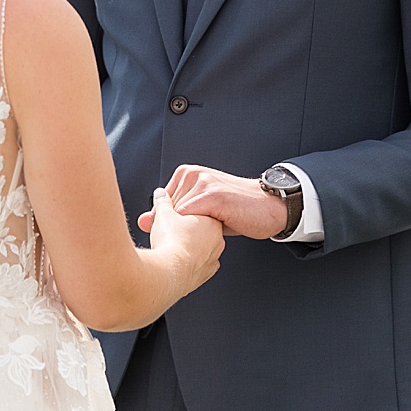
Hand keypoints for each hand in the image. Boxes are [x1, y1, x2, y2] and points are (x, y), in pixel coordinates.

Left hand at [137, 164, 287, 238]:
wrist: (270, 207)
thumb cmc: (235, 211)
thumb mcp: (201, 211)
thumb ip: (172, 215)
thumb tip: (141, 222)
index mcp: (184, 174)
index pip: (161, 204)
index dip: (169, 224)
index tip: (183, 234)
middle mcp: (189, 174)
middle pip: (166, 211)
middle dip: (176, 228)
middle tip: (197, 236)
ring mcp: (200, 182)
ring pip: (176, 216)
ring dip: (188, 231)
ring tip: (208, 232)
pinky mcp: (211, 194)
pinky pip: (189, 217)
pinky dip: (196, 230)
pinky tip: (213, 232)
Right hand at [142, 187, 222, 289]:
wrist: (169, 272)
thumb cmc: (170, 242)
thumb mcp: (163, 213)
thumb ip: (163, 202)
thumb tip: (161, 194)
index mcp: (212, 222)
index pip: (200, 211)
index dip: (183, 213)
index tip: (172, 215)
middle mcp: (218, 240)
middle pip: (200, 230)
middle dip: (185, 229)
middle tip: (168, 229)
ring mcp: (213, 259)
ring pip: (200, 249)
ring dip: (187, 246)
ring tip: (169, 245)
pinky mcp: (205, 275)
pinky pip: (198, 265)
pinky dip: (188, 262)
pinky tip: (176, 260)